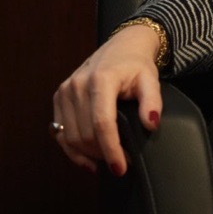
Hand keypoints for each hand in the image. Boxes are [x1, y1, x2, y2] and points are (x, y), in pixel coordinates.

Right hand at [52, 24, 163, 176]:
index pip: (102, 123)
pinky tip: (87, 161)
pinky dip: (72, 151)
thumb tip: (152, 124)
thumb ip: (152, 101)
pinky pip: (60, 133)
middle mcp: (78, 85)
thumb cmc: (136, 64)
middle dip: (103, 154)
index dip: (111, 149)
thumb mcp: (150, 79)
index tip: (120, 167)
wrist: (122, 46)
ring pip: (71, 137)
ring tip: (108, 161)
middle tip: (122, 162)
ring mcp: (65, 92)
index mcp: (101, 80)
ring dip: (88, 155)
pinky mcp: (59, 98)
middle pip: (86, 134)